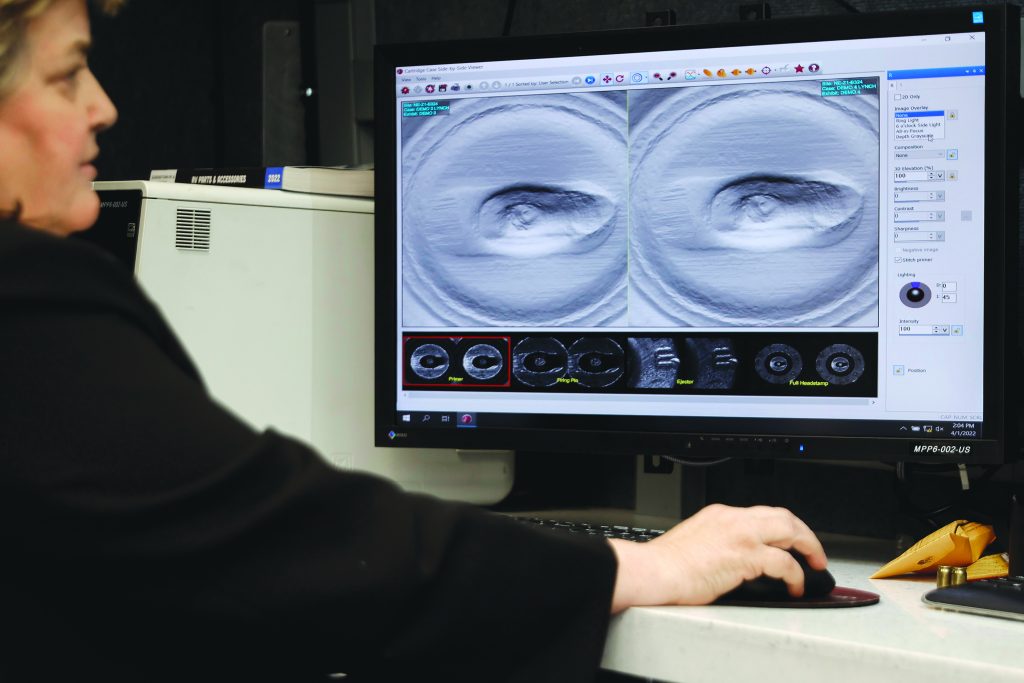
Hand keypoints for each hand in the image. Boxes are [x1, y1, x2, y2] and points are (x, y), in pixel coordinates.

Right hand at [607, 503, 826, 612]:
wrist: (654, 571)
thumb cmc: (665, 564)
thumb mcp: (695, 541)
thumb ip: (718, 542)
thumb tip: (735, 561)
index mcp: (720, 514)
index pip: (761, 514)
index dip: (781, 528)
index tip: (789, 541)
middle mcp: (733, 519)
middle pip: (783, 516)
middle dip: (804, 533)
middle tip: (813, 551)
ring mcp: (741, 535)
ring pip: (790, 530)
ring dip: (809, 548)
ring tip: (815, 566)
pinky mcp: (746, 556)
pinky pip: (785, 562)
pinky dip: (796, 575)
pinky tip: (795, 586)